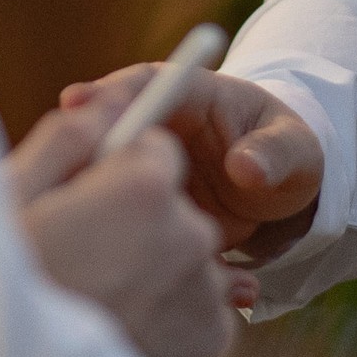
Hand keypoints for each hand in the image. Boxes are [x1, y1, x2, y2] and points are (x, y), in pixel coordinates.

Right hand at [4, 93, 239, 356]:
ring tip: (90, 307)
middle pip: (168, 207)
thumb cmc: (3, 289)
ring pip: (179, 261)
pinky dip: (162, 319)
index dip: (117, 170)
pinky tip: (117, 335)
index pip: (152, 149)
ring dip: (146, 274)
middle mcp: (189, 235)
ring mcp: (204, 293)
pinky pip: (191, 311)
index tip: (88, 195)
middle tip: (78, 261)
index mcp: (142, 189)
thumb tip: (97, 107)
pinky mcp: (211, 344)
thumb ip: (65, 141)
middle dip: (133, 224)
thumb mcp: (12, 200)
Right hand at [55, 59, 323, 261]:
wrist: (285, 204)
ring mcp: (146, 175)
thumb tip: (244, 167)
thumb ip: (273, 153)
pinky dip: (122, 244)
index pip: (143, 85)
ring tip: (94, 231)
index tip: (76, 102)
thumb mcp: (296, 151)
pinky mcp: (145, 216)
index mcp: (192, 97)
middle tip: (60, 173)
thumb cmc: (290, 158)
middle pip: (107, 137)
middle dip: (81, 154)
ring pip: (107, 183)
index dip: (107, 92)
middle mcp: (157, 134)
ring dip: (93, 204)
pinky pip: (128, 224)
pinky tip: (131, 272)